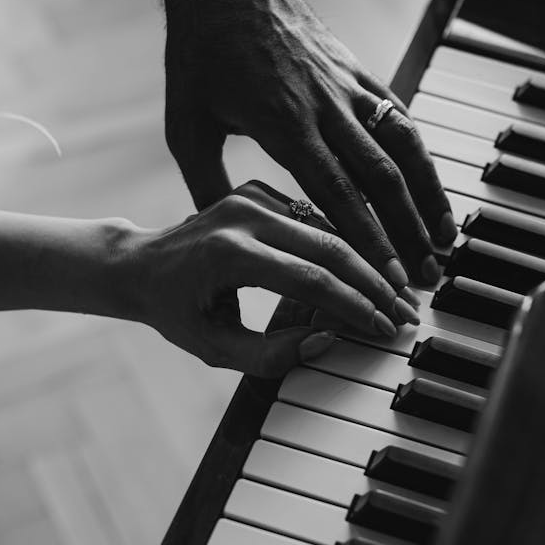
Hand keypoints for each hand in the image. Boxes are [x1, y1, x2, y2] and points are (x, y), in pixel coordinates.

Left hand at [126, 181, 419, 376]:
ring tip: (400, 290)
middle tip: (407, 310)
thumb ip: (269, 355)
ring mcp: (254, 195)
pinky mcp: (263, 190)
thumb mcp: (212, 347)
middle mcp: (244, 214)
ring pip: (331, 225)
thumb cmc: (173, 311)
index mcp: (228, 250)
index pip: (309, 278)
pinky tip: (377, 262)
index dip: (353, 306)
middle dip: (375, 282)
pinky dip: (351, 239)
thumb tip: (327, 340)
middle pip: (330, 245)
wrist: (138, 262)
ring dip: (370, 258)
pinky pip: (318, 214)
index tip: (384, 329)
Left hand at [163, 0, 455, 286]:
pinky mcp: (357, 70)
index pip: (336, 193)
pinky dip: (420, 153)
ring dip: (428, 195)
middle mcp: (327, 107)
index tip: (387, 275)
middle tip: (426, 275)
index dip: (367, 238)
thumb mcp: (186, 126)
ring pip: (403, 147)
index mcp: (284, 124)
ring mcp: (347, 86)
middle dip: (408, 231)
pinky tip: (431, 183)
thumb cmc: (199, 54)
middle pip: (381, 178)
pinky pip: (399, 115)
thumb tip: (228, 234)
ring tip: (444, 237)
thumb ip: (208, 185)